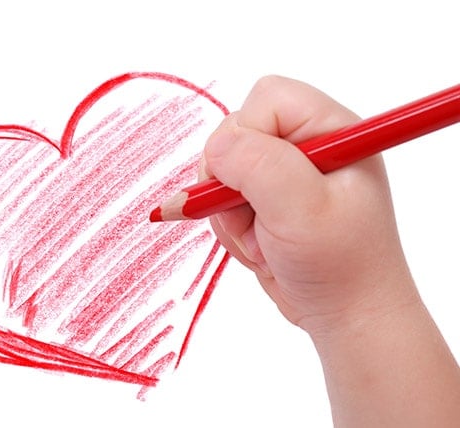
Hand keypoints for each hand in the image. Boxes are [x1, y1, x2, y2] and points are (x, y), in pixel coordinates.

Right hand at [201, 75, 417, 335]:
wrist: (347, 316)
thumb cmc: (341, 265)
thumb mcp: (302, 210)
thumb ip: (258, 165)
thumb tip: (216, 146)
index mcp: (331, 131)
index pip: (267, 99)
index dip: (246, 135)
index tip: (249, 184)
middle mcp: (306, 146)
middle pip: (236, 133)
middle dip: (232, 183)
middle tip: (257, 218)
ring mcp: (284, 175)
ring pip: (221, 170)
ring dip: (229, 212)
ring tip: (265, 241)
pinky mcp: (265, 201)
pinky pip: (221, 199)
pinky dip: (229, 226)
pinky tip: (260, 247)